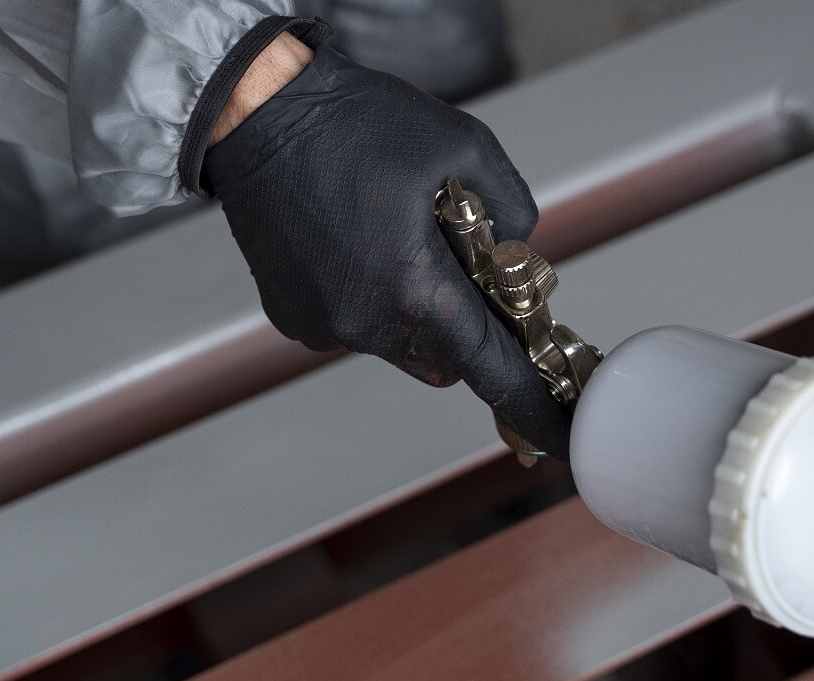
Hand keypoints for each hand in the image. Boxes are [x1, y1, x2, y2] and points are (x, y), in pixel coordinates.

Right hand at [203, 35, 568, 457]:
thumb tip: (520, 246)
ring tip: (401, 237)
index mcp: (413, 289)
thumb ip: (512, 207)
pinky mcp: (295, 318)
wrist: (255, 112)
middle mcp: (365, 323)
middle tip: (469, 265)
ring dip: (418, 309)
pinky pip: (358, 327)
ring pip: (403, 344)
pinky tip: (360, 242)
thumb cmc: (352, 123)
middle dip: (469, 326)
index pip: (491, 368)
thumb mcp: (464, 147)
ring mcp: (323, 326)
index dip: (531, 404)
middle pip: (448, 358)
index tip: (558, 436)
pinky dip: (374, 299)